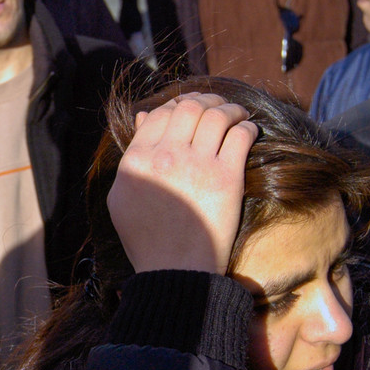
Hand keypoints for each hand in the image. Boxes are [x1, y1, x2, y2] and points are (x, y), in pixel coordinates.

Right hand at [107, 92, 257, 274]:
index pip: (159, 114)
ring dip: (230, 109)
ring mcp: (197, 166)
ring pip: (216, 115)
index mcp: (136, 162)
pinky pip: (240, 136)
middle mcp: (165, 157)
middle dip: (206, 99)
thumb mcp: (122, 198)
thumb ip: (130, 157)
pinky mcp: (226, 178)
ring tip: (237, 114)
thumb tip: (144, 118)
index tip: (190, 108)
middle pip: (189, 107)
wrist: (175, 270)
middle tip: (217, 105)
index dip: (176, 104)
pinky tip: (248, 131)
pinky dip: (246, 127)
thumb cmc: (146, 240)